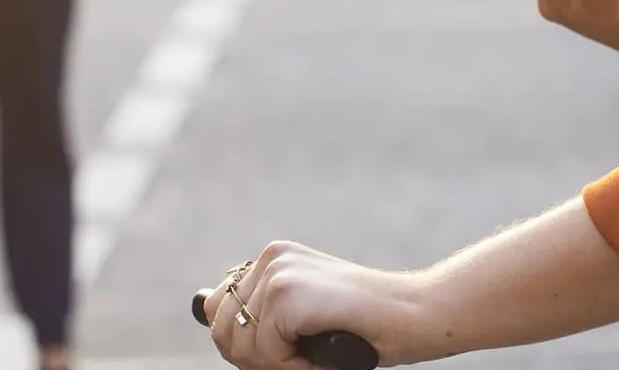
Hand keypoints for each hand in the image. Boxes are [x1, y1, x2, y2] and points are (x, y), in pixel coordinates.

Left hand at [203, 242, 430, 366]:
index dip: (246, 345)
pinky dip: (296, 367)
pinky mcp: (288, 294)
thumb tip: (201, 303)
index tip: (288, 349)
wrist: (417, 315)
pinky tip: (327, 351)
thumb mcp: (301, 317)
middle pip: (221, 331)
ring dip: (281, 365)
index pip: (219, 310)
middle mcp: (269, 258)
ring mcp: (277, 273)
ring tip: (319, 351)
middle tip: (304, 356)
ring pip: (242, 347)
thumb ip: (257, 313)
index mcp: (270, 260)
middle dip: (257, 359)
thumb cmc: (365, 326)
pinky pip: (266, 353)